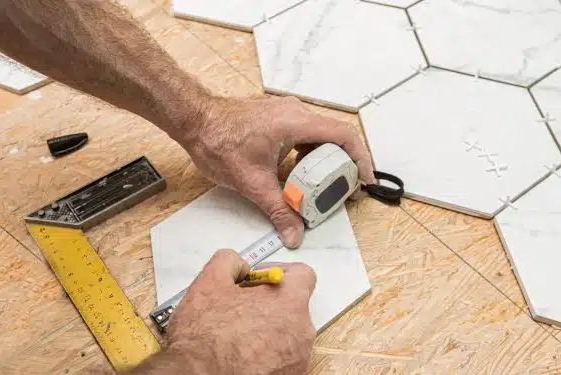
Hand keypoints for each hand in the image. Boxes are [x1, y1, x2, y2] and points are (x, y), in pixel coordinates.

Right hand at [147, 249, 317, 374]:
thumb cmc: (205, 338)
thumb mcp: (208, 283)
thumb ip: (229, 261)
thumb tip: (240, 265)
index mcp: (290, 301)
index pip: (302, 275)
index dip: (278, 272)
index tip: (258, 281)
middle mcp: (302, 331)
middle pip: (292, 306)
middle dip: (267, 303)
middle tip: (238, 309)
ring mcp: (298, 358)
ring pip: (286, 333)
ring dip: (265, 330)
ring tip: (234, 336)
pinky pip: (281, 358)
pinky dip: (265, 354)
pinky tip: (239, 355)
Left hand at [181, 95, 374, 247]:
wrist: (194, 120)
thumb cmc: (218, 140)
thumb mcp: (253, 183)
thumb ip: (278, 210)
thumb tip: (294, 233)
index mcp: (296, 122)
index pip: (344, 136)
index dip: (361, 158)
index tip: (365, 179)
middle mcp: (296, 112)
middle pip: (334, 138)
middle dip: (343, 165)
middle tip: (344, 190)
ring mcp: (287, 113)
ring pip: (319, 137)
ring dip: (325, 161)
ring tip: (322, 187)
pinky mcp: (278, 118)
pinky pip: (304, 135)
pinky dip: (309, 155)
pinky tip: (298, 176)